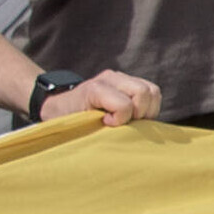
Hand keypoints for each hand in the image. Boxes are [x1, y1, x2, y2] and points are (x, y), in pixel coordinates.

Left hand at [44, 70, 158, 122]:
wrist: (61, 105)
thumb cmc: (67, 119)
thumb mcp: (75, 126)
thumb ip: (95, 128)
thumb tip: (117, 135)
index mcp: (95, 89)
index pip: (125, 104)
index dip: (121, 120)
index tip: (107, 124)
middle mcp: (110, 78)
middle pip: (144, 92)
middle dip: (140, 114)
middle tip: (125, 124)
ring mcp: (121, 78)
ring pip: (152, 91)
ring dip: (147, 110)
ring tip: (132, 120)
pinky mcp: (129, 82)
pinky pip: (152, 92)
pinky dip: (149, 106)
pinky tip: (135, 115)